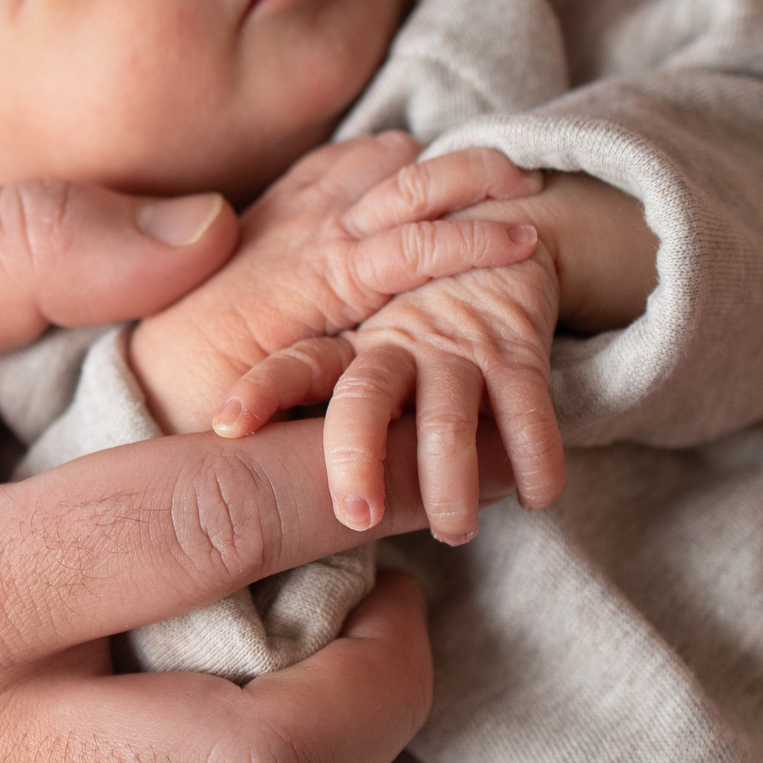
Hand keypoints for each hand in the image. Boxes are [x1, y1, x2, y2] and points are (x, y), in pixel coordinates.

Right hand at [127, 134, 542, 435]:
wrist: (142, 399)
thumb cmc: (177, 380)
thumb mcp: (231, 332)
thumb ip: (279, 311)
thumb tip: (322, 321)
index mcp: (264, 227)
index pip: (340, 165)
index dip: (395, 161)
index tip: (437, 164)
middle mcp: (291, 218)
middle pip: (383, 163)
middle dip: (454, 162)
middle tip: (512, 171)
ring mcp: (311, 243)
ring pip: (414, 189)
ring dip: (480, 182)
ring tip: (533, 191)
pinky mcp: (330, 283)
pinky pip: (413, 247)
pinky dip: (472, 239)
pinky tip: (521, 245)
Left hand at [240, 254, 561, 537]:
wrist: (507, 230)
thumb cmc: (420, 316)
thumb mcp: (369, 345)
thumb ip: (331, 400)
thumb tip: (269, 488)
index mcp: (352, 346)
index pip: (297, 366)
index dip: (263, 390)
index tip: (226, 424)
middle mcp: (397, 342)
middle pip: (365, 398)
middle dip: (357, 458)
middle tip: (353, 517)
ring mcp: (457, 345)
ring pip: (447, 418)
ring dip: (451, 482)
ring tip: (453, 532)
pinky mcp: (518, 350)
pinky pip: (528, 412)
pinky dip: (535, 460)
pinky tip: (537, 499)